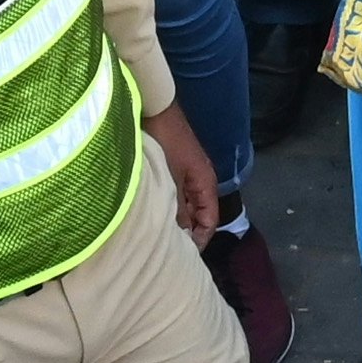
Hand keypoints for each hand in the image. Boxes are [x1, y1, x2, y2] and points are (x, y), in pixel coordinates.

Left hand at [142, 104, 216, 236]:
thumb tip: (180, 236)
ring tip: (158, 231)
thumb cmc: (165, 141)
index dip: (201, 239)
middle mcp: (199, 180)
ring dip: (175, 217)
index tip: (185, 254)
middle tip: (168, 247)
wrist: (155, 107)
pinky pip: (174, 193)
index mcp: (206, 183)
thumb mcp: (170, 179)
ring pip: (184, 204)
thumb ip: (175, 208)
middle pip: (198, 214)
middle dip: (186, 231)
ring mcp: (185, 172)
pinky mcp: (172, 166)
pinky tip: (151, 209)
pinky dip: (167, 204)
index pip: (210, 220)